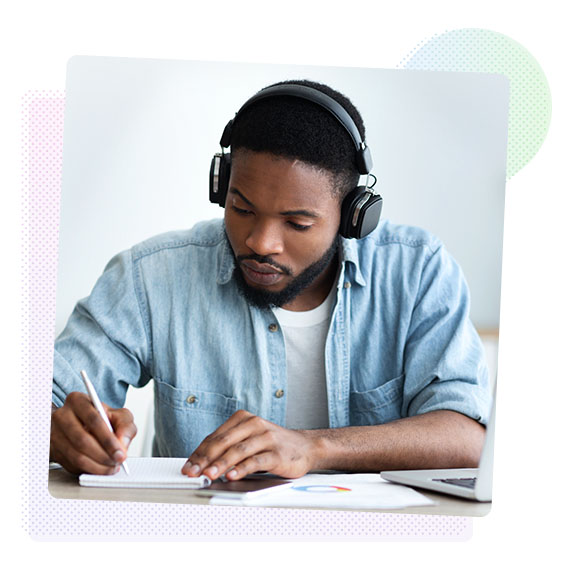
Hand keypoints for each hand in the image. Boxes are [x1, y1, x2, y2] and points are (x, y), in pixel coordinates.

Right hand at [50, 391, 136, 474]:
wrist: (82, 424)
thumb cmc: (102, 418)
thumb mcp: (119, 415)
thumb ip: (125, 426)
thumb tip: (122, 444)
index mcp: (77, 400)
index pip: (93, 420)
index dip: (108, 439)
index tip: (120, 452)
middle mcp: (61, 416)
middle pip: (82, 440)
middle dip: (103, 455)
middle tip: (117, 462)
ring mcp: (54, 434)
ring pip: (76, 456)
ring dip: (97, 466)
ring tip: (111, 467)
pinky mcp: (54, 450)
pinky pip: (72, 465)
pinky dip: (89, 470)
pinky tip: (101, 468)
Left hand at [181, 410, 319, 480]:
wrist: (304, 447)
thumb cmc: (272, 445)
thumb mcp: (248, 440)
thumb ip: (228, 448)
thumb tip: (202, 463)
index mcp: (243, 419)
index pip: (215, 437)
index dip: (199, 453)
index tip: (187, 467)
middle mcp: (254, 424)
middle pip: (224, 442)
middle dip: (205, 458)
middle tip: (193, 471)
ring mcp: (266, 437)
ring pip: (238, 450)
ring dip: (221, 464)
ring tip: (208, 474)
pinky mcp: (276, 452)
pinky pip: (256, 460)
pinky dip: (242, 468)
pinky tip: (232, 475)